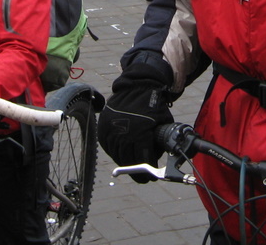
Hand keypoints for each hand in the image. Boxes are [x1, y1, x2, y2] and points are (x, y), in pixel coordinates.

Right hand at [98, 62, 172, 182]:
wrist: (138, 86)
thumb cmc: (153, 105)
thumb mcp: (162, 125)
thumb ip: (160, 143)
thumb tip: (158, 159)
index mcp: (140, 134)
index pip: (142, 161)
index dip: (147, 173)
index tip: (149, 179)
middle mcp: (123, 133)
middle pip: (128, 161)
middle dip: (136, 171)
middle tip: (141, 176)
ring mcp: (111, 130)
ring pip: (116, 155)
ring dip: (125, 161)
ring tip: (133, 164)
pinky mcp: (102, 127)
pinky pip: (107, 146)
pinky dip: (115, 151)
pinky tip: (122, 152)